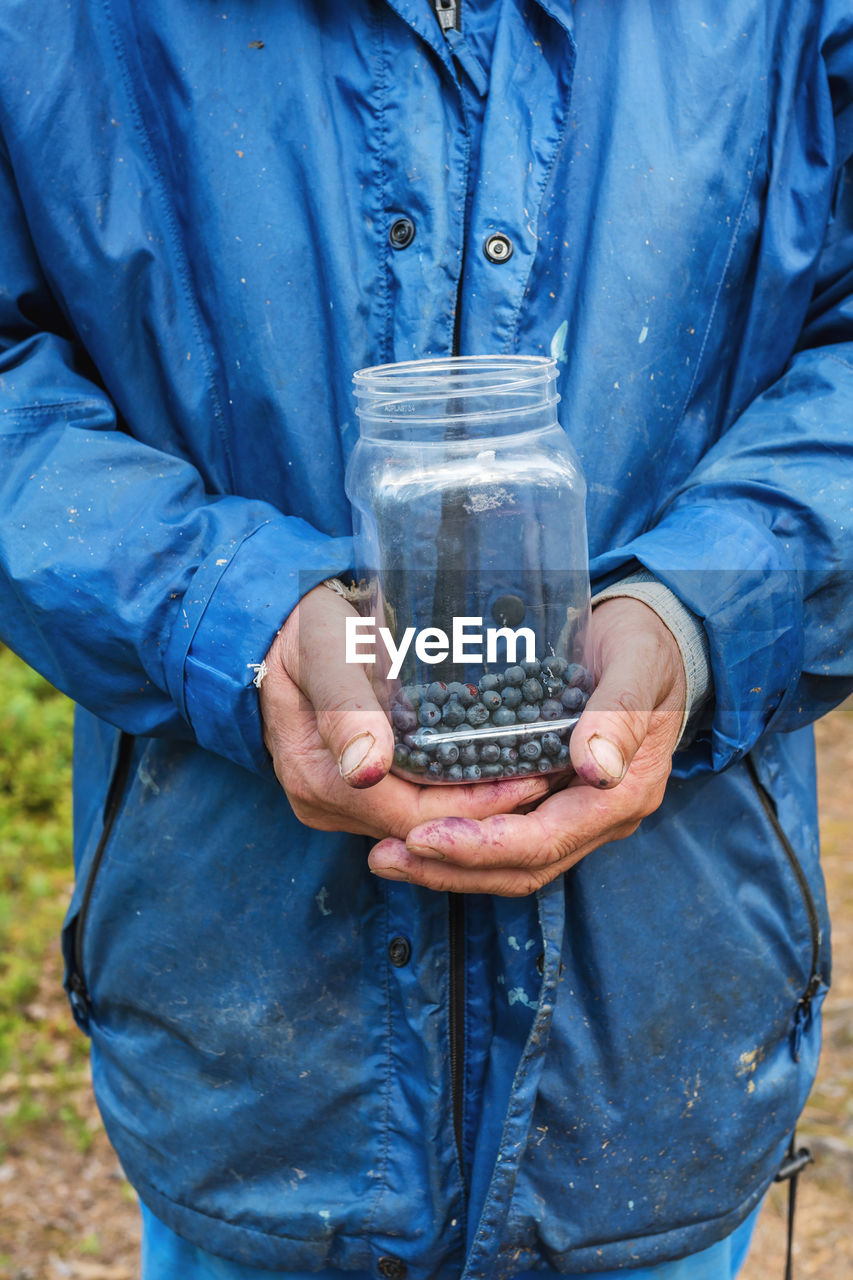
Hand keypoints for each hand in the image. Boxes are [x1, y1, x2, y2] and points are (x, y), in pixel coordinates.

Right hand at [258, 584, 551, 839]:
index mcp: (318, 780)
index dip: (476, 806)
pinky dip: (458, 788)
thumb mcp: (326, 651)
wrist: (280, 622)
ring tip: (539, 772)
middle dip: (489, 809)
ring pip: (424, 821)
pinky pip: (415, 800)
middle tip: (552, 777)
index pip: (413, 818)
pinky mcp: (354, 789)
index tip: (533, 778)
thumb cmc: (307, 626)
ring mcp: (340, 800)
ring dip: (479, 802)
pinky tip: (501, 764)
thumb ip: (345, 705)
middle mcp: (326, 804)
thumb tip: (366, 770)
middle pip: (424, 828)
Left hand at [367, 597, 687, 893]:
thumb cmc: (644, 647)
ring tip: (386, 854)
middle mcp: (599, 816)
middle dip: (451, 869)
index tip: (422, 836)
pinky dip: (462, 839)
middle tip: (385, 857)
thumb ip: (621, 713)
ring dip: (448, 865)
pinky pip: (506, 833)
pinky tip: (414, 827)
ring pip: (510, 861)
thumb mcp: (637, 666)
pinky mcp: (554, 798)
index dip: (481, 847)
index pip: (544, 841)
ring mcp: (576, 812)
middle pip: (521, 866)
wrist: (654, 641)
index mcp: (622, 795)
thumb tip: (596, 768)